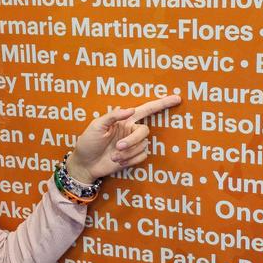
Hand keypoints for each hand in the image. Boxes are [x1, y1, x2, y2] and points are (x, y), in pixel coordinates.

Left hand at [67, 95, 181, 182]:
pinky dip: (131, 160)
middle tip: (117, 147)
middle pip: (144, 131)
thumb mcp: (96, 126)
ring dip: (128, 153)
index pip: (147, 109)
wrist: (85, 164)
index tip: (177, 99)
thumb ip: (113, 116)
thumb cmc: (88, 142)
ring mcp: (133, 144)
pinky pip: (142, 156)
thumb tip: (131, 110)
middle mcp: (131, 130)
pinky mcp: (133, 156)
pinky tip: (119, 162)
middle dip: (132, 141)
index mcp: (124, 119)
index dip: (162, 104)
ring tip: (114, 156)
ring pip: (143, 146)